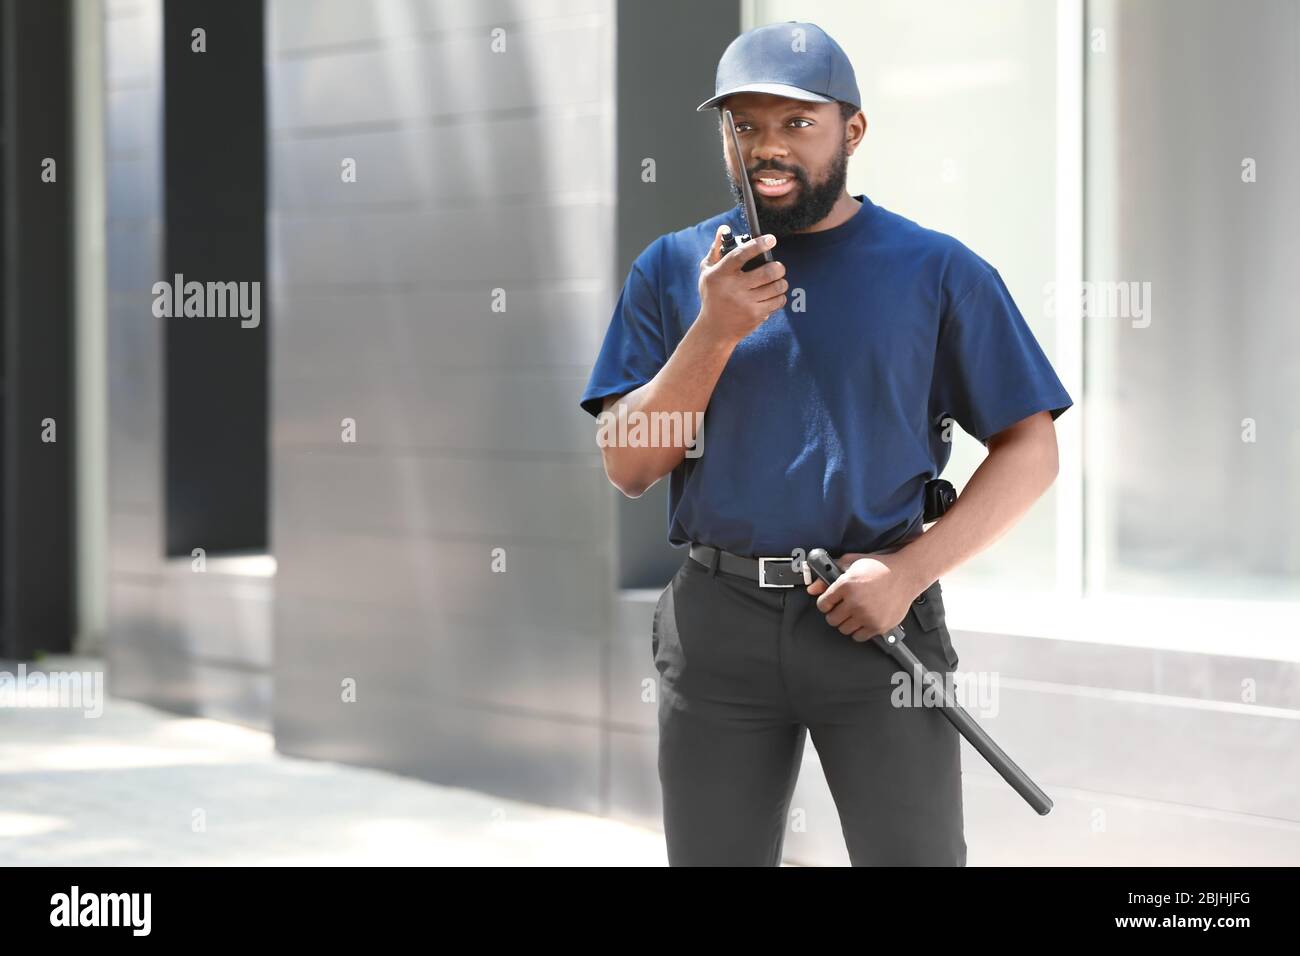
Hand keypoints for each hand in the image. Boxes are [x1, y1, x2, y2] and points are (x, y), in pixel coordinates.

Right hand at [697, 224, 786, 342]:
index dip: (758, 245)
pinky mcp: (755, 315)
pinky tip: (774, 295)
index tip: (771, 239)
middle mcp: (733, 288)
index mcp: (720, 274)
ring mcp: (746, 303)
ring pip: (777, 286)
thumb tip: (724, 228)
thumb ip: (716, 250)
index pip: (741, 254)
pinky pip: (778, 301)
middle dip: (778, 267)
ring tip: (777, 281)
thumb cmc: (712, 296)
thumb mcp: (707, 272)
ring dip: (781, 282)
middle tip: (778, 267)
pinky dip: (780, 296)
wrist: (714, 329)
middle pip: (768, 272)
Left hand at [806, 553, 914, 641]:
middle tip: (842, 608)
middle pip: (832, 619)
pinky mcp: (878, 626)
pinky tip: (862, 620)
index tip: (830, 603)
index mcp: (846, 585)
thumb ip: (829, 575)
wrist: (906, 574)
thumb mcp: (851, 563)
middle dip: (834, 613)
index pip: (823, 604)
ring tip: (853, 614)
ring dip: (846, 623)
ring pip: (844, 630)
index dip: (825, 603)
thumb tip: (812, 588)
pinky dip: (858, 631)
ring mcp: (867, 616)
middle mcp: (855, 602)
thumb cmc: (879, 567)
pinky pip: (859, 637)